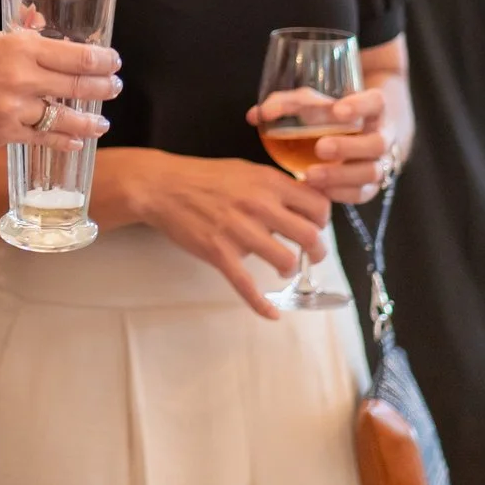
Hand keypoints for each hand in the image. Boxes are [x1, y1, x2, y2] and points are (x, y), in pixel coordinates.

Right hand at [0, 31, 120, 153]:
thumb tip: (39, 31)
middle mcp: (22, 79)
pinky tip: (75, 140)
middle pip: (78, 85)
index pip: (74, 55)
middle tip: (114, 86)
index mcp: (17, 48)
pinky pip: (43, 139)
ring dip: (89, 121)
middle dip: (103, 87)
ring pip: (65, 117)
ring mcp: (14, 110)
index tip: (113, 61)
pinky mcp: (4, 134)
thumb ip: (14, 38)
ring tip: (101, 123)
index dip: (101, 60)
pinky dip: (63, 140)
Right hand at [101, 150, 329, 319]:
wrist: (162, 186)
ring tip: (283, 268)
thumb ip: (275, 185)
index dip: (322, 220)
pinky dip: (262, 305)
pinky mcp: (219, 253)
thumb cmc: (204, 177)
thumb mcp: (246, 169)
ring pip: (286, 261)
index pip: (318, 205)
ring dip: (291, 270)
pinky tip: (272, 314)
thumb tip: (303, 203)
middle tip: (311, 255)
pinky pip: (247, 286)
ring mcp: (239, 232)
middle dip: (317, 251)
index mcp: (269, 182)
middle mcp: (259, 206)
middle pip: (310, 236)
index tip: (316, 226)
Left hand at [248, 87, 390, 203]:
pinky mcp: (369, 185)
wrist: (356, 133)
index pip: (376, 102)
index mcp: (372, 109)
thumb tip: (256, 115)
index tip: (338, 111)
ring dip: (341, 176)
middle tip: (321, 148)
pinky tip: (317, 190)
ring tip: (310, 175)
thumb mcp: (311, 102)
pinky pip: (362, 194)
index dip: (360, 106)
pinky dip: (340, 193)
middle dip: (348, 147)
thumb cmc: (329, 114)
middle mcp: (381, 136)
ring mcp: (379, 162)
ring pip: (371, 172)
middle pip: (376, 143)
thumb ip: (284, 105)